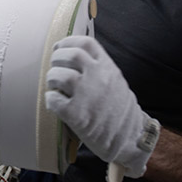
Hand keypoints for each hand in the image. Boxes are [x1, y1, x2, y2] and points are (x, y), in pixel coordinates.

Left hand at [45, 35, 160, 178]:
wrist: (130, 138)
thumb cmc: (120, 110)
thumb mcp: (115, 80)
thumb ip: (98, 67)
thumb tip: (71, 56)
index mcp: (108, 67)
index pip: (85, 43)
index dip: (68, 42)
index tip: (59, 47)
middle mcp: (98, 77)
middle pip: (69, 55)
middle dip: (56, 59)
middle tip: (55, 68)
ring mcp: (87, 95)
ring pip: (58, 76)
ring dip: (52, 80)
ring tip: (55, 87)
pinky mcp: (76, 115)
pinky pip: (53, 99)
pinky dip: (51, 99)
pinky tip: (55, 102)